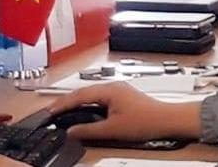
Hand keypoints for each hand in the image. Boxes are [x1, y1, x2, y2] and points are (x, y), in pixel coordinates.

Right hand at [47, 81, 201, 141]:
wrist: (167, 120)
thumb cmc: (146, 121)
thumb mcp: (113, 129)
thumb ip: (89, 131)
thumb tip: (72, 131)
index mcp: (108, 90)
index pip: (79, 96)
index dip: (62, 104)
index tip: (50, 111)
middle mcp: (113, 86)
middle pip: (83, 92)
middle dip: (67, 102)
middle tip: (53, 111)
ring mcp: (118, 90)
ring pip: (91, 95)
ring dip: (78, 102)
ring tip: (65, 111)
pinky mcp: (122, 96)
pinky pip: (99, 97)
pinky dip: (88, 104)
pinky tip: (85, 111)